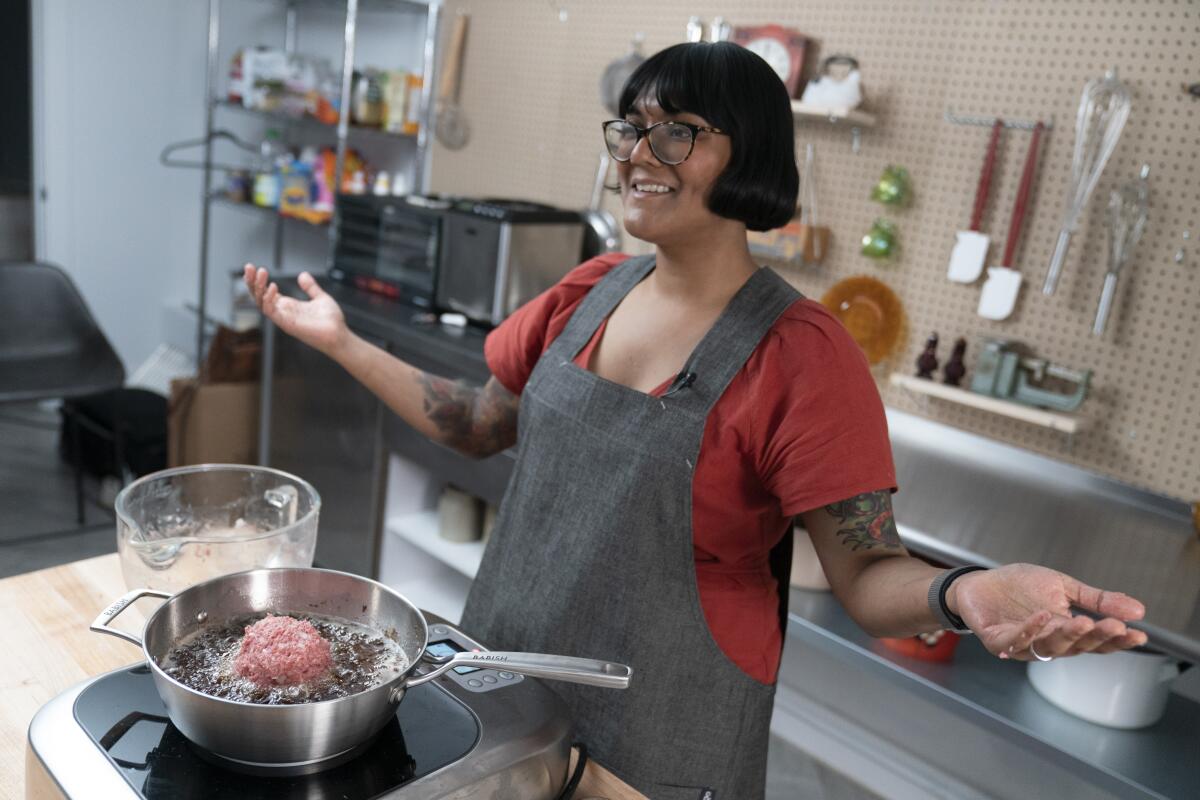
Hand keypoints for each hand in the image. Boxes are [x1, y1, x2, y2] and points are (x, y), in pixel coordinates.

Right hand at [243, 265, 349, 356]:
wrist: (340, 334)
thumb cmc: (331, 321)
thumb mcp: (320, 298)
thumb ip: (311, 287)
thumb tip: (303, 275)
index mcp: (288, 306)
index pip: (266, 292)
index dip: (258, 281)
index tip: (255, 268)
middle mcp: (283, 312)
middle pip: (259, 296)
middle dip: (252, 282)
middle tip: (249, 267)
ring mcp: (283, 318)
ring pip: (261, 303)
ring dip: (258, 287)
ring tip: (261, 273)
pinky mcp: (287, 324)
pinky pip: (271, 312)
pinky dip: (268, 299)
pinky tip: (272, 287)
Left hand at [947, 563, 1147, 660]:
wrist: (978, 584)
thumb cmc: (1019, 588)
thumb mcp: (1063, 588)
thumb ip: (1096, 600)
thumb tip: (1139, 610)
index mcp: (1066, 632)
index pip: (1097, 642)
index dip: (1117, 641)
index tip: (1139, 634)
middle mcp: (1047, 643)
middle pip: (1076, 646)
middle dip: (1096, 637)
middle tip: (1113, 626)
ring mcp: (1022, 645)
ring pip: (1049, 647)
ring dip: (1067, 635)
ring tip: (1084, 622)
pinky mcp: (997, 640)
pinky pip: (1015, 640)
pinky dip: (1030, 630)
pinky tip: (1044, 616)